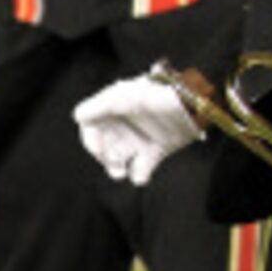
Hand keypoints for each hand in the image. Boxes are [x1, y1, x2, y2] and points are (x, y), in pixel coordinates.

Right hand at [73, 74, 200, 185]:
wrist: (194, 104)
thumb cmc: (158, 94)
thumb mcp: (123, 96)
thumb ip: (97, 106)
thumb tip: (77, 117)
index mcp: (113, 109)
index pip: (90, 127)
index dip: (90, 139)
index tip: (97, 148)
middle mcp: (124, 124)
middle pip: (103, 146)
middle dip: (104, 157)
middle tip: (113, 162)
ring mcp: (139, 138)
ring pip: (118, 160)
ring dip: (116, 169)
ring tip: (121, 172)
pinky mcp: (156, 151)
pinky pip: (141, 169)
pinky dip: (139, 176)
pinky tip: (141, 175)